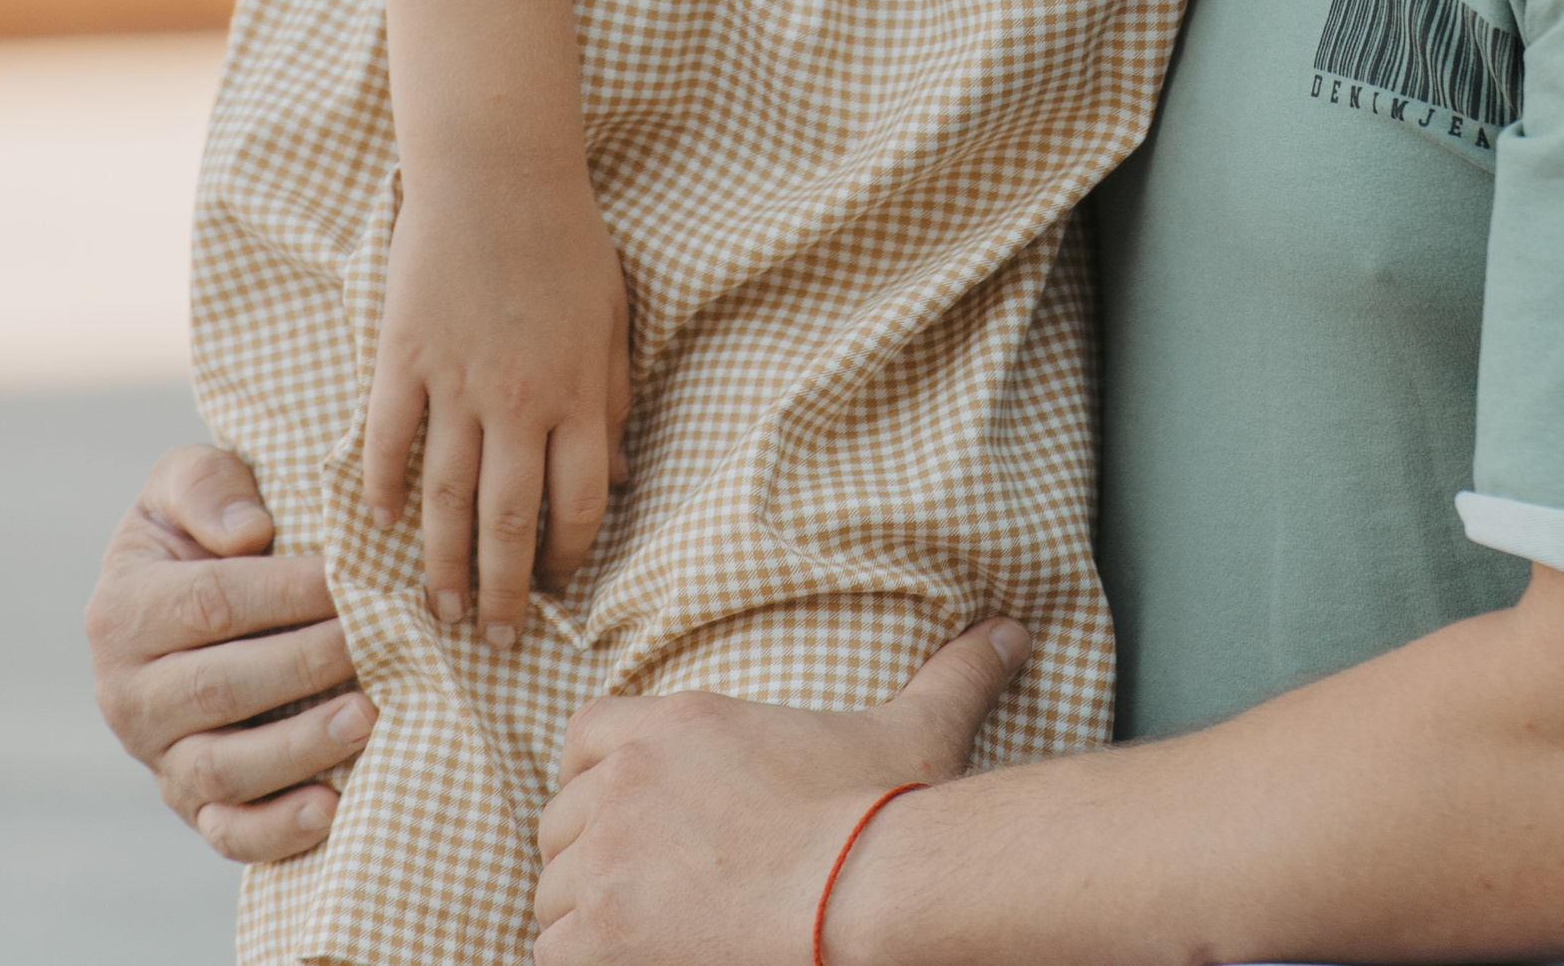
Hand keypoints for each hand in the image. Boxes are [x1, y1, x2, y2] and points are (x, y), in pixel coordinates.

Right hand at [85, 446, 373, 860]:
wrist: (184, 594)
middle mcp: (126, 694)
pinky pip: (226, 830)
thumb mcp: (185, 481)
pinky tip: (331, 807)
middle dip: (307, 665)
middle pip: (220, 688)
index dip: (285, 594)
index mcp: (122, 610)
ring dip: (300, 748)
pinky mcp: (190, 803)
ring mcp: (157, 757)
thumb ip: (206, 487)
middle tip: (377, 642)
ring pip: (222, 769)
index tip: (352, 579)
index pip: (209, 604)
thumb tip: (248, 532)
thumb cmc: (200, 527)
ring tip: (368, 716)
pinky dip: (275, 829)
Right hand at [363, 163, 631, 643]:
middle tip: (494, 641)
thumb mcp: (614, 319)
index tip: (559, 593)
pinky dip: (383, 488)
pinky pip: (388, 440)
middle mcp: (517, 401)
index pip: (575, 506)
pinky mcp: (403, 359)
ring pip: (444, 498)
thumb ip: (613, 401)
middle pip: (506, 522)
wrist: (499, 171)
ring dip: (441, 563)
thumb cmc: (567, 241)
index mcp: (576, 394)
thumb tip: (616, 481)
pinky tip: (382, 527)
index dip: (568, 561)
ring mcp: (454, 383)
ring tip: (438, 611)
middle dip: (502, 593)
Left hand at [534, 619, 1028, 965]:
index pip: (585, 735)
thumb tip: (1011, 631)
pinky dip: (585, 965)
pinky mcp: (596, 939)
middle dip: (594, 857)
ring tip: (650, 937)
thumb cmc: (880, 818)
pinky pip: (552, 955)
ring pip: (554, 895)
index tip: (639, 816)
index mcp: (677, 724)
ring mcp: (605, 863)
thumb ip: (953, 674)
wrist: (861, 900)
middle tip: (652, 892)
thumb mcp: (916, 729)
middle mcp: (626, 783)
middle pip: (563, 823)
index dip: (602, 777)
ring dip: (587, 919)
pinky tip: (642, 962)